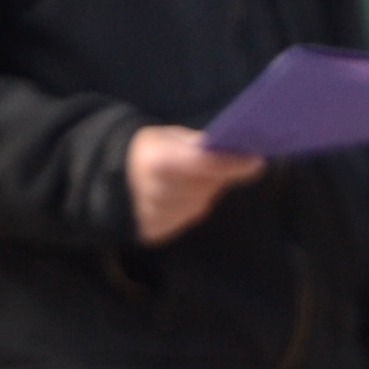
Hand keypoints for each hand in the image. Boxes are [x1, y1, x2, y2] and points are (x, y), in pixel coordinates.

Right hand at [127, 124, 265, 244]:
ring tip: (188, 180)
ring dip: (202, 193)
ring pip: (199, 205)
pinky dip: (189, 206)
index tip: (256, 162)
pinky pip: (187, 218)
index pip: (202, 163)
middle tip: (216, 165)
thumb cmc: (150, 150)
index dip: (231, 163)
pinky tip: (178, 196)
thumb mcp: (170, 137)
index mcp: (156, 160)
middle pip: (204, 188)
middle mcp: (153, 190)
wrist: (111, 175)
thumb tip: (237, 151)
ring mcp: (153, 215)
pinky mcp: (154, 231)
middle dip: (216, 177)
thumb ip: (199, 145)